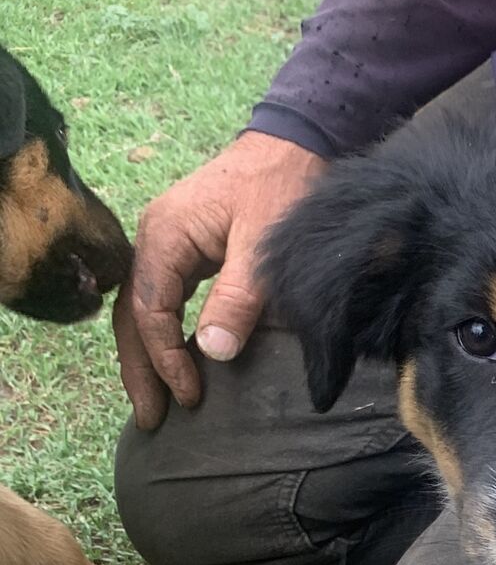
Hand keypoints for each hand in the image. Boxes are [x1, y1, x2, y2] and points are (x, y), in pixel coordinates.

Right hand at [115, 131, 326, 428]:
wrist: (293, 146)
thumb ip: (239, 297)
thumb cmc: (280, 189)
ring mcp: (167, 246)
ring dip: (148, 358)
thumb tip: (213, 351)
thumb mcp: (264, 247)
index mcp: (165, 236)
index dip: (166, 359)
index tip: (191, 395)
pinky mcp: (186, 252)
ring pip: (142, 311)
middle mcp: (155, 240)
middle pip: (132, 315)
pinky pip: (162, 302)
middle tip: (152, 419)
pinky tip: (175, 367)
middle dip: (140, 369)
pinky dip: (163, 338)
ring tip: (158, 403)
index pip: (150, 311)